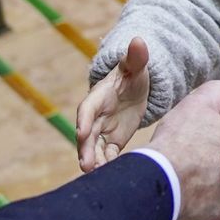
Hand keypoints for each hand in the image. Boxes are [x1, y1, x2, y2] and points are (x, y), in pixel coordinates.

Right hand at [77, 37, 150, 171]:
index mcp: (99, 96)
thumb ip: (136, 56)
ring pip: (95, 148)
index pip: (87, 108)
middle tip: (86, 165)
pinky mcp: (113, 141)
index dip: (84, 119)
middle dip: (86, 149)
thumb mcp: (136, 65)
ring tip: (97, 177)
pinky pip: (108, 155)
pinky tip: (112, 178)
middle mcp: (96, 115)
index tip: (81, 132)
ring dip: (95, 162)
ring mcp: (103, 130)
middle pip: (87, 133)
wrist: (136, 87)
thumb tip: (139, 40)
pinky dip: (109, 166)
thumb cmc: (133, 72)